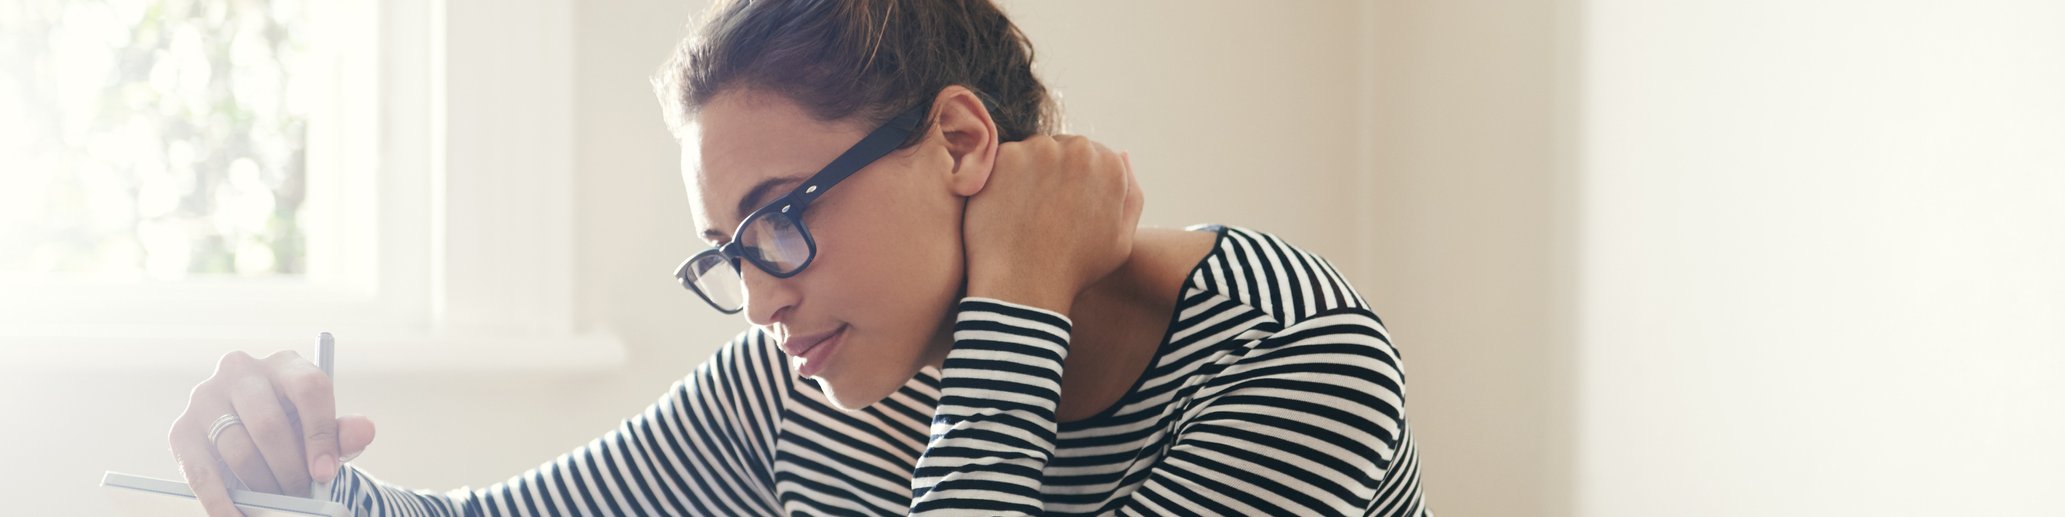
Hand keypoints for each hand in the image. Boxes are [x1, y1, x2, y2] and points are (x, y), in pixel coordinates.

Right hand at [167, 350, 376, 515]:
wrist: (253, 433)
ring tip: (280, 503)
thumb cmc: (295, 427)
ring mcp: (205, 398)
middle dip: (290, 468)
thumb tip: (364, 431)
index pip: (309, 389)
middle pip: (269, 424)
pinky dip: (221, 502)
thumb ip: (343, 432)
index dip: (321, 435)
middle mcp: (240, 371)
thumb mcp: (323, 428)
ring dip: (263, 486)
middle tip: (303, 495)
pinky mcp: (182, 430)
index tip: (326, 474)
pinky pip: (202, 473)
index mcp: (285, 364)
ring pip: (238, 450)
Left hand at [963, 135, 1143, 313]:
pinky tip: (1006, 209)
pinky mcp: (1007, 156)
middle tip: (1042, 212)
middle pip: (1064, 149)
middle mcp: (1080, 150)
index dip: (1077, 183)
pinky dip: (1003, 179)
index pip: (1093, 157)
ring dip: (1030, 172)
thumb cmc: (1075, 270)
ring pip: (1035, 151)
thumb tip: (1122, 154)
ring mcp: (1041, 150)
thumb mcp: (1121, 241)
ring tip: (1025, 213)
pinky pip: (1006, 159)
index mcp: (1112, 167)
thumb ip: (1130, 195)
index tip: (1063, 208)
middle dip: (1055, 172)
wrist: (1024, 286)